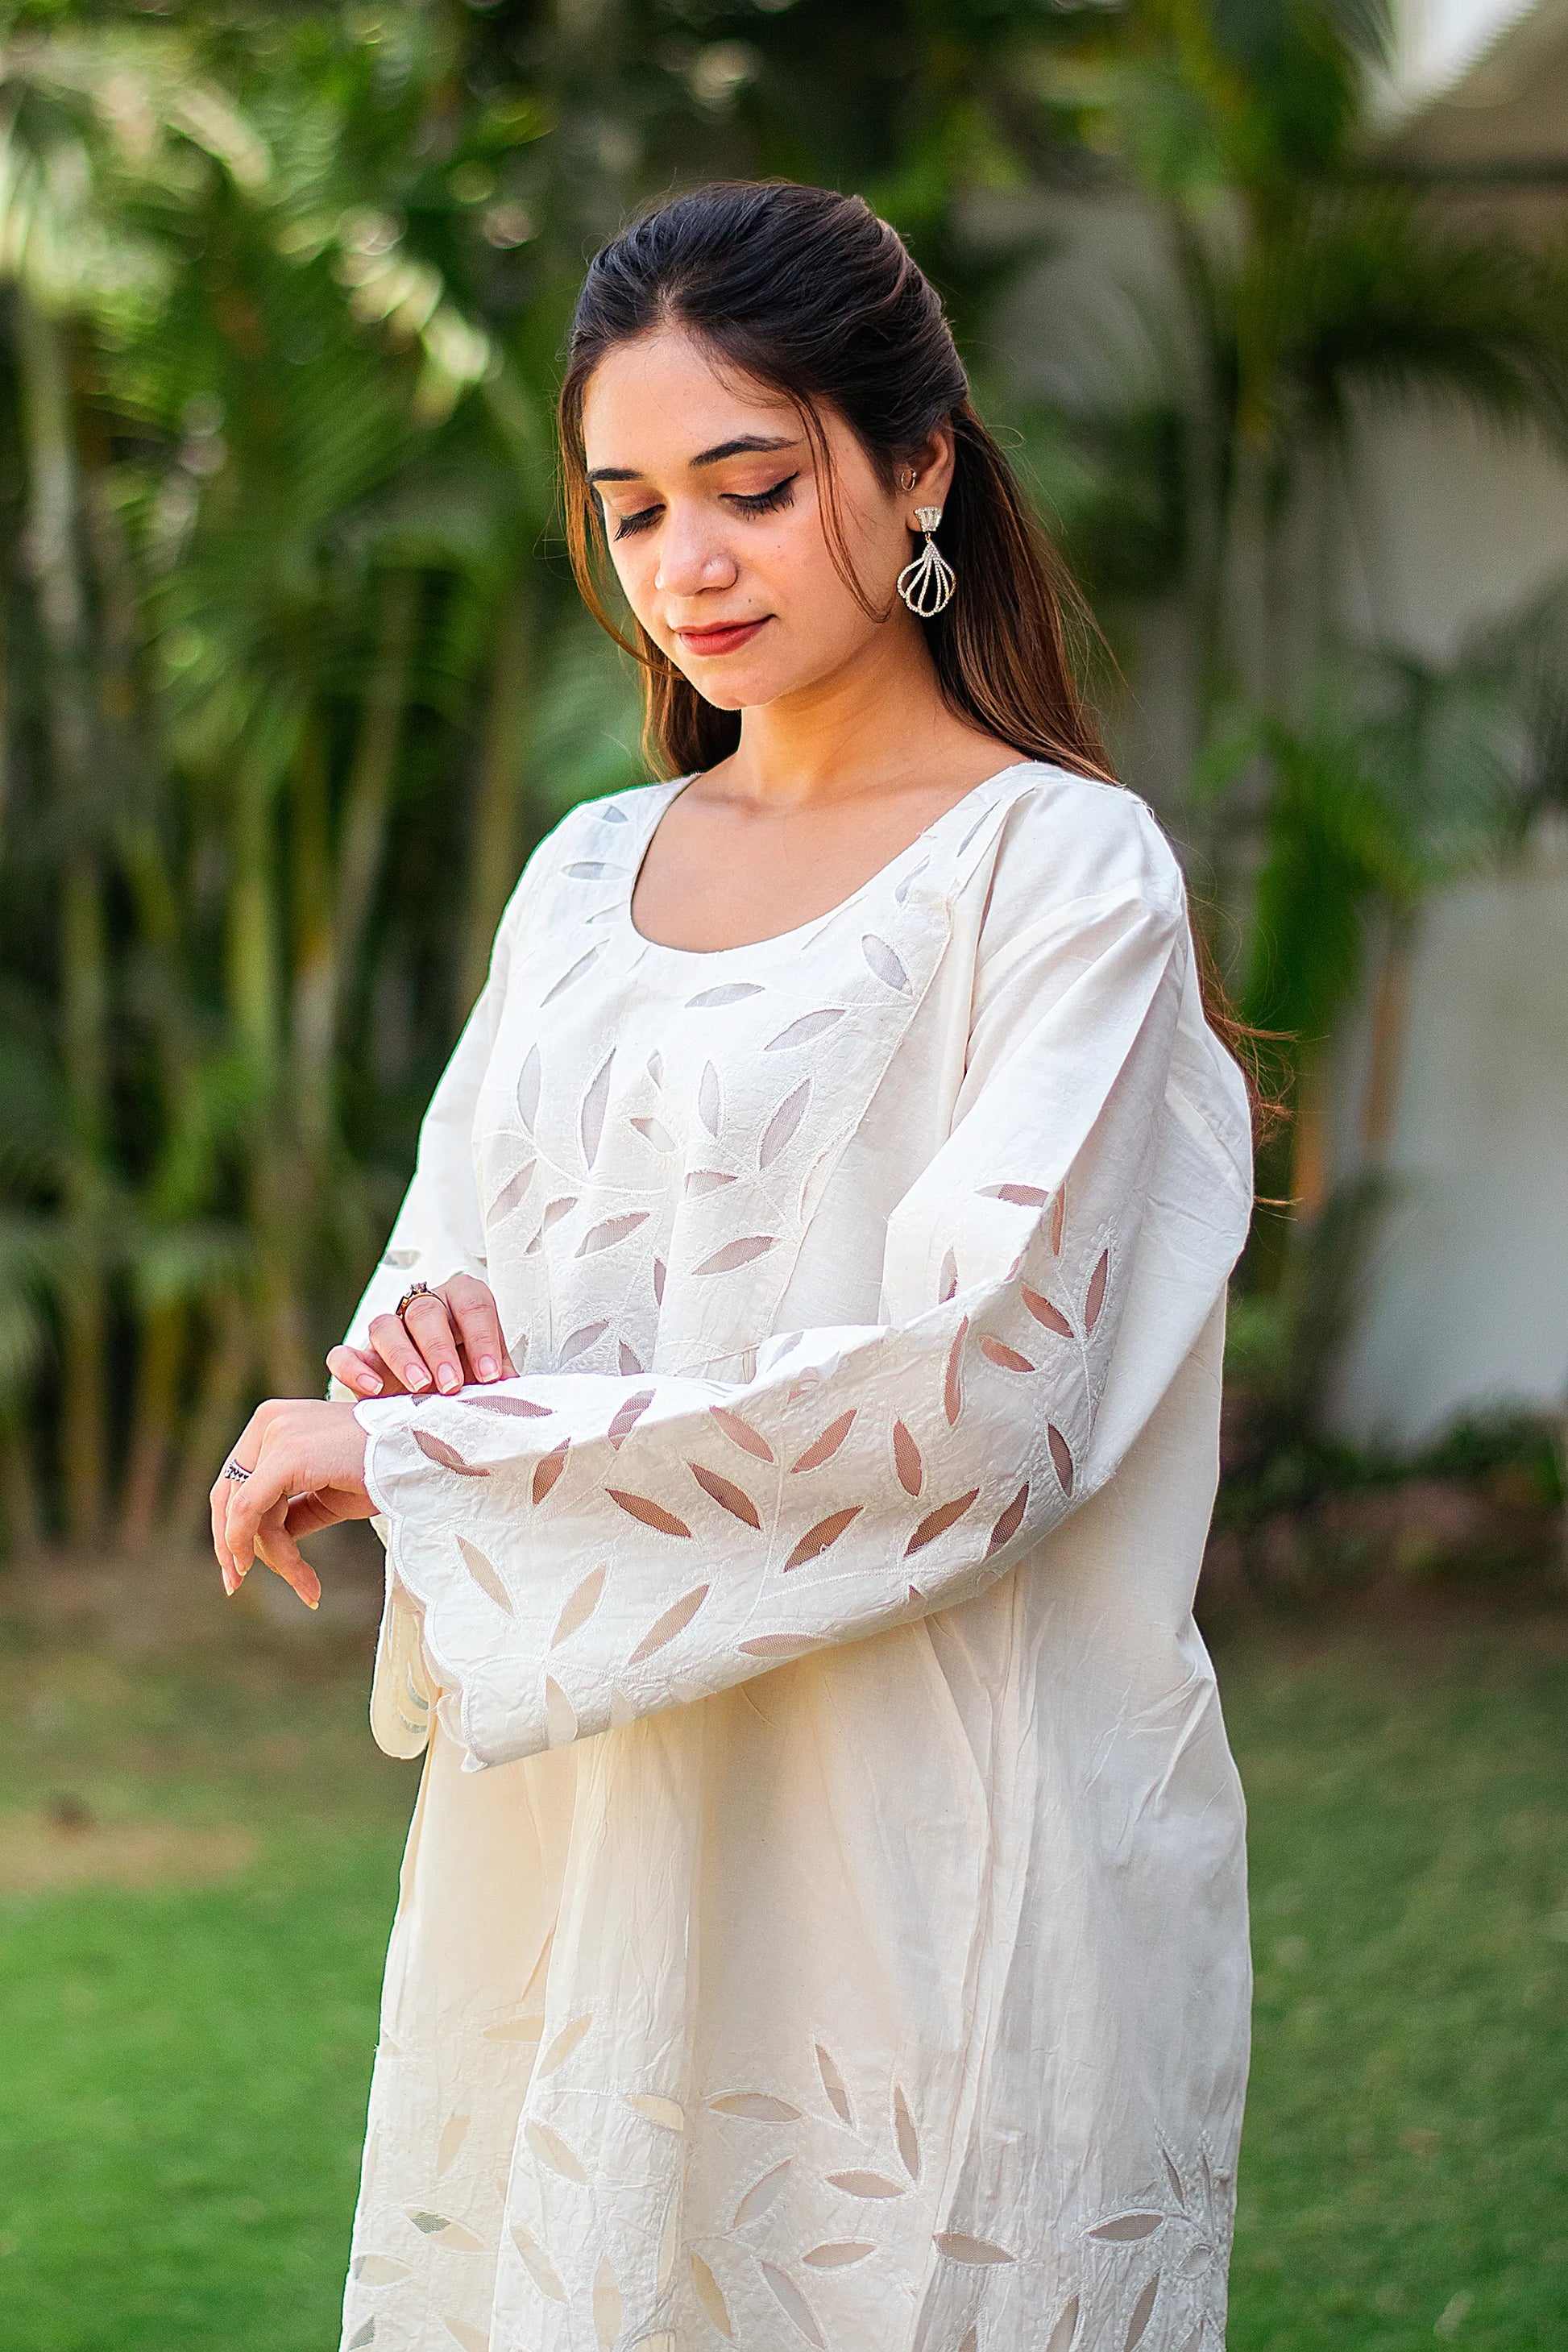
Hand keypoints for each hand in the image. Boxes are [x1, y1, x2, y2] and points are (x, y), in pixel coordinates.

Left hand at [211, 1398, 374, 1609]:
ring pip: (246, 1513)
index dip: (230, 1529)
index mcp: (275, 1422)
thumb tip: (254, 1545)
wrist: (426, 1454)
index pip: (235, 1481)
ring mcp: (276, 1433)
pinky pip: (250, 1512)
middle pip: (227, 1496)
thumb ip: (288, 1511)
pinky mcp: (288, 1454)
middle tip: (236, 1585)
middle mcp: (269, 1420)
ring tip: (309, 1585)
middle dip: (233, 1547)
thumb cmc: (385, 1471)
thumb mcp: (326, 1494)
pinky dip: (268, 1550)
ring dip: (276, 1557)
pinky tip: (298, 1577)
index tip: (238, 1570)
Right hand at [327, 1273, 516, 1400]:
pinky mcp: (359, 1359)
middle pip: (425, 1311)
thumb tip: (521, 1396)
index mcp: (461, 1304)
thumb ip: (503, 1381)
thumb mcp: (490, 1378)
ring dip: (402, 1356)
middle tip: (451, 1385)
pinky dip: (354, 1368)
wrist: (434, 1406)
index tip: (491, 1377)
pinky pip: (344, 1354)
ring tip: (419, 1388)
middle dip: (440, 1348)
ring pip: (384, 1326)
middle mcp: (422, 1309)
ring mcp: (387, 1332)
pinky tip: (373, 1389)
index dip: (482, 1338)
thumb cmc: (472, 1383)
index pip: (473, 1304)